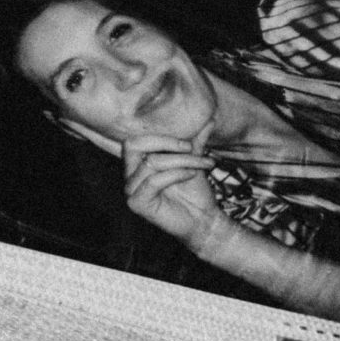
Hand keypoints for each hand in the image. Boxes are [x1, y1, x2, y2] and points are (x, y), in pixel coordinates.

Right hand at [122, 129, 221, 250]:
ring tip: (202, 164)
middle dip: (166, 143)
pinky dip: (176, 174)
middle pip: (133, 145)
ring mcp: (130, 190)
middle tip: (190, 148)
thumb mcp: (194, 161)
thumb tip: (210, 120)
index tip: (190, 144)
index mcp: (137, 164)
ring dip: (182, 160)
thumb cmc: (195, 192)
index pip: (135, 140)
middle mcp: (129, 176)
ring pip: (152, 162)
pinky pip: (154, 180)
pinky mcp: (136, 203)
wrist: (203, 220)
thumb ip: (196, 142)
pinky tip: (191, 175)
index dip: (162, 137)